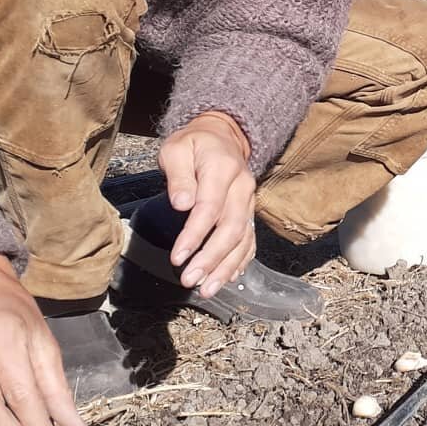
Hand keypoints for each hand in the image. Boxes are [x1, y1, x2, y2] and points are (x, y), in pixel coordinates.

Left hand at [158, 111, 256, 297]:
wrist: (222, 136)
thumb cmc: (194, 145)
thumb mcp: (176, 149)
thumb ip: (178, 175)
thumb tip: (182, 204)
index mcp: (223, 169)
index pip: (210, 207)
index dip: (195, 235)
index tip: (178, 257)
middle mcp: (242, 187)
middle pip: (231, 228)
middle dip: (211, 258)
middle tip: (190, 280)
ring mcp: (249, 201)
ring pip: (243, 238)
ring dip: (226, 266)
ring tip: (208, 289)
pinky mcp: (249, 212)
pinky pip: (250, 240)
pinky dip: (241, 261)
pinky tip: (228, 278)